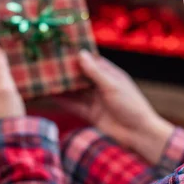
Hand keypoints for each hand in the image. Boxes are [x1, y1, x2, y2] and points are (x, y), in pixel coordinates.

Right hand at [56, 51, 173, 163]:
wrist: (138, 135)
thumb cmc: (131, 106)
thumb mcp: (112, 86)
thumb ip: (95, 72)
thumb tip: (81, 54)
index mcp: (111, 75)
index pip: (92, 61)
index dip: (78, 55)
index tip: (62, 48)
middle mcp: (102, 86)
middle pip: (81, 75)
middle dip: (67, 70)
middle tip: (48, 62)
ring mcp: (95, 100)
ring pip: (75, 90)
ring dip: (62, 86)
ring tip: (44, 77)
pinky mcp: (90, 114)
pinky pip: (74, 105)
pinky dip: (62, 101)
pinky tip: (49, 95)